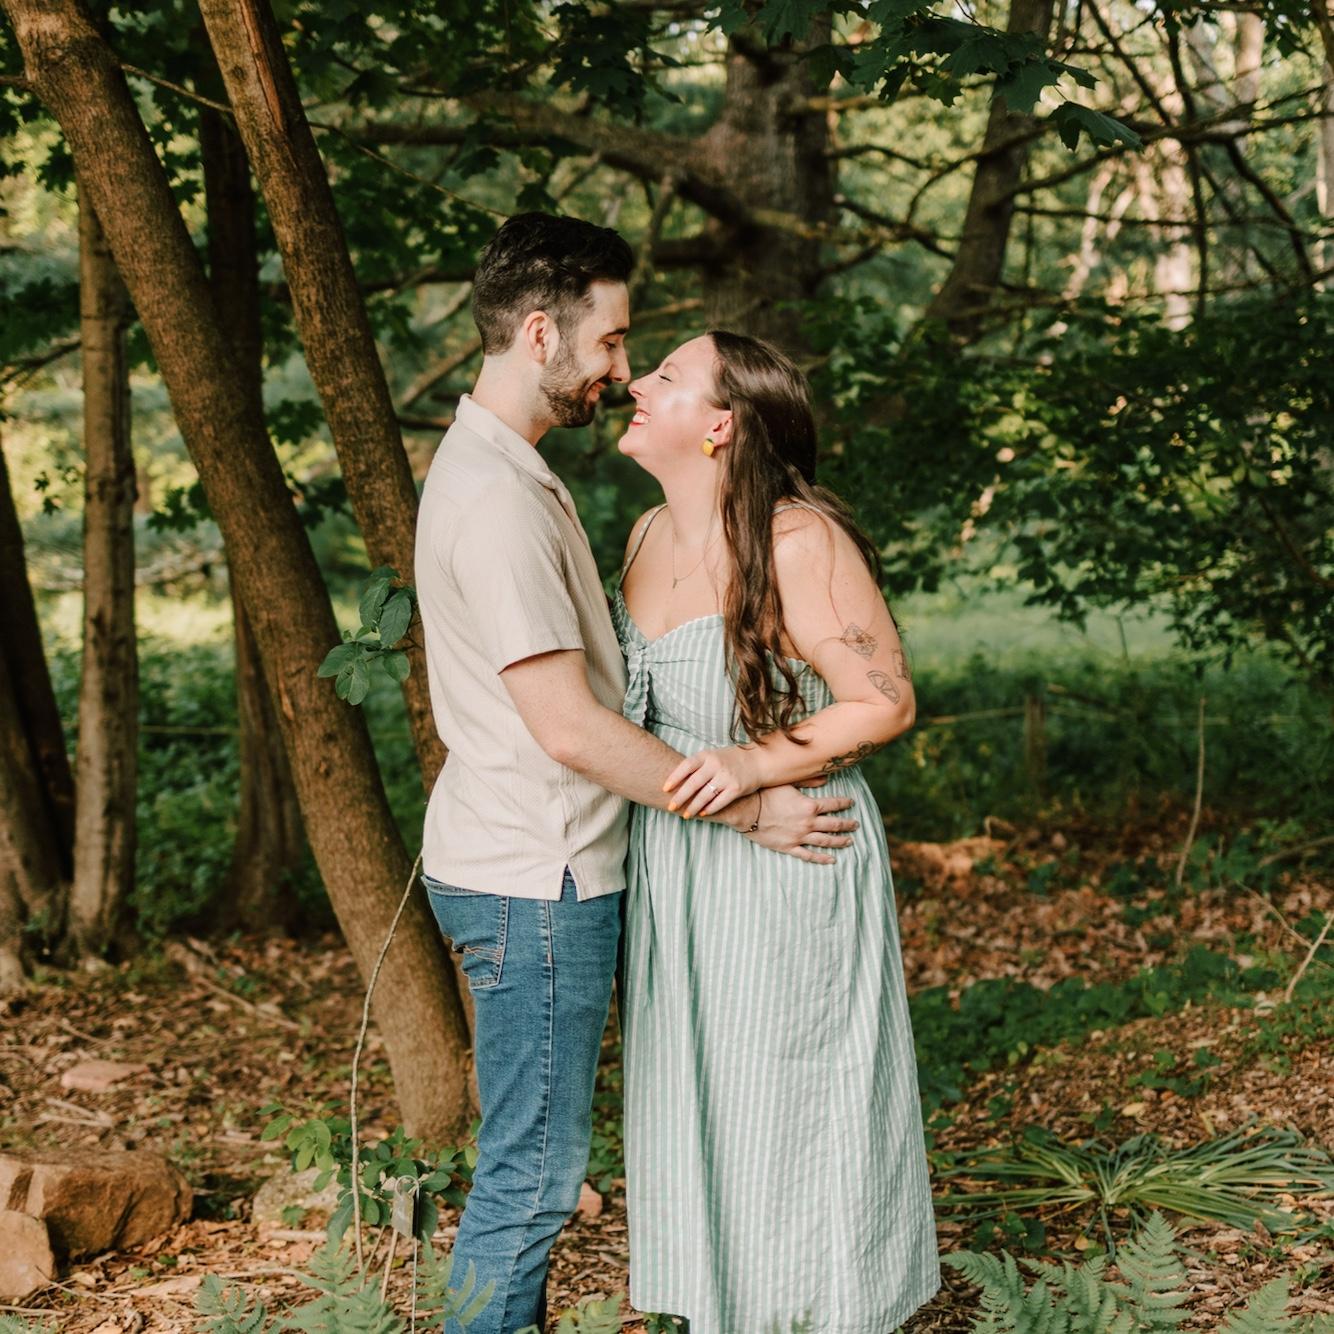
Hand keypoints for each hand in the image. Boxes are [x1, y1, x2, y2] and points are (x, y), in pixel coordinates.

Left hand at [664, 745, 763, 818]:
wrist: (758, 761)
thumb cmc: (729, 760)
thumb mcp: (712, 756)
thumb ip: (697, 767)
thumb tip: (675, 782)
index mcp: (707, 755)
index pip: (686, 765)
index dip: (674, 777)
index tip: (664, 788)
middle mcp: (716, 765)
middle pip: (693, 783)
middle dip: (680, 797)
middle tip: (670, 807)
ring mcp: (726, 777)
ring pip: (705, 795)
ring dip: (693, 807)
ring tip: (685, 815)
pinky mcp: (736, 788)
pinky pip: (719, 802)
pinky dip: (710, 809)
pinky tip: (703, 814)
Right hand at [744, 784, 858, 863]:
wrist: (747, 811)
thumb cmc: (765, 793)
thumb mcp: (787, 782)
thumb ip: (808, 781)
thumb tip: (826, 779)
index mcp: (809, 806)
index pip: (833, 804)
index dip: (844, 803)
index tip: (852, 803)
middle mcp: (808, 823)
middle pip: (834, 825)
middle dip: (847, 824)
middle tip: (856, 825)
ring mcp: (799, 837)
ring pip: (825, 841)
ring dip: (839, 841)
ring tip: (849, 841)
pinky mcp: (789, 847)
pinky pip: (809, 855)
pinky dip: (821, 858)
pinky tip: (832, 860)